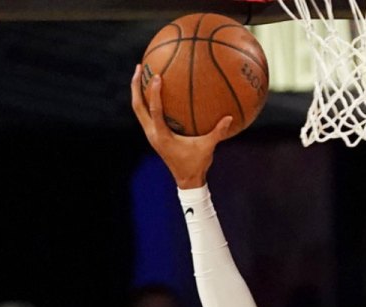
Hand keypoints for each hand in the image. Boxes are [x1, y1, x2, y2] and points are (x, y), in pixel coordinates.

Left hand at [130, 65, 231, 188]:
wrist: (186, 180)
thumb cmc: (196, 164)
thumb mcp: (208, 148)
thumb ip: (217, 133)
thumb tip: (230, 117)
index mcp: (162, 135)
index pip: (154, 110)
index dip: (154, 93)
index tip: (156, 76)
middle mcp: (152, 133)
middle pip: (137, 106)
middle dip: (136, 86)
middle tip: (140, 68)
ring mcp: (151, 134)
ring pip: (138, 109)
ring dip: (138, 92)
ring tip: (141, 74)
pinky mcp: (154, 134)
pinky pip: (146, 113)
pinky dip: (147, 100)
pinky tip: (154, 91)